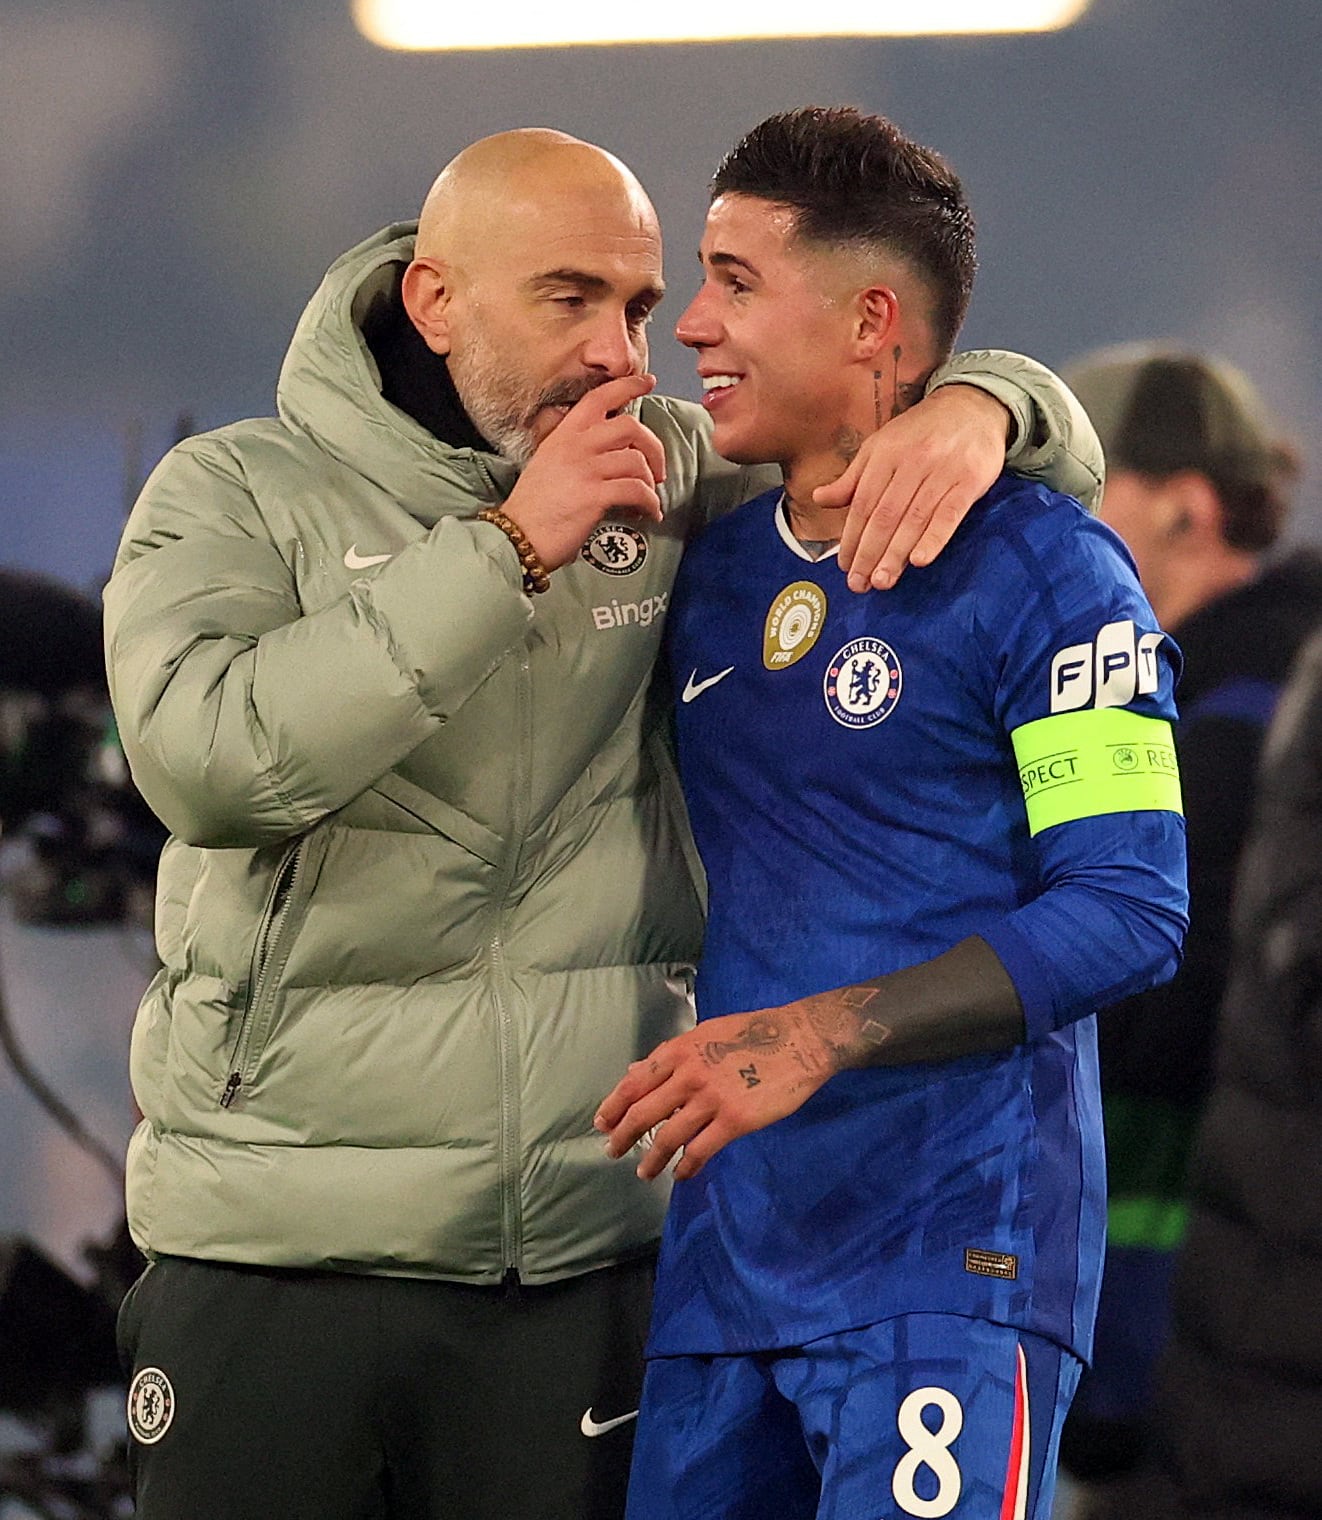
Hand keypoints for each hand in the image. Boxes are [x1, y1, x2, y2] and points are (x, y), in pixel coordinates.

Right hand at [500, 374, 666, 570]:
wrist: (516, 537)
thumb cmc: (533, 508)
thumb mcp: (548, 465)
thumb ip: (576, 451)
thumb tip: (611, 455)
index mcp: (563, 435)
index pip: (599, 398)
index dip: (628, 386)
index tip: (647, 383)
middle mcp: (575, 446)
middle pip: (630, 427)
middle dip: (653, 448)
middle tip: (657, 470)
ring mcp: (585, 469)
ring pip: (637, 461)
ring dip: (651, 483)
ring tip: (648, 500)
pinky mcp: (594, 496)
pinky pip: (637, 491)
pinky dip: (650, 504)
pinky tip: (648, 514)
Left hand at [593, 1007, 833, 1181]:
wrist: (799, 1039)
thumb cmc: (752, 1033)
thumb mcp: (705, 1034)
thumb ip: (671, 1056)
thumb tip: (635, 1072)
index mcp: (680, 1050)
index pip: (635, 1082)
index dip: (614, 1105)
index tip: (602, 1123)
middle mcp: (689, 1074)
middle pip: (644, 1111)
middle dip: (623, 1135)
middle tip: (612, 1151)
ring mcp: (711, 1099)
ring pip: (668, 1136)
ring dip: (651, 1158)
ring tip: (644, 1172)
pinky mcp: (734, 1120)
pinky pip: (700, 1150)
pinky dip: (686, 1166)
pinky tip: (681, 1174)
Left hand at [818, 384, 1012, 592]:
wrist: (972, 406)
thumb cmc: (920, 432)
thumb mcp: (881, 446)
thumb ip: (853, 478)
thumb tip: (819, 498)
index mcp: (884, 454)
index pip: (863, 503)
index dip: (851, 537)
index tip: (845, 565)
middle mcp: (911, 462)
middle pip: (885, 515)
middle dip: (869, 552)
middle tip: (859, 583)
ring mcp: (942, 471)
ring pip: (914, 519)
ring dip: (896, 554)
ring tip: (882, 581)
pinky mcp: (970, 480)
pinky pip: (950, 514)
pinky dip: (934, 538)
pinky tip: (920, 561)